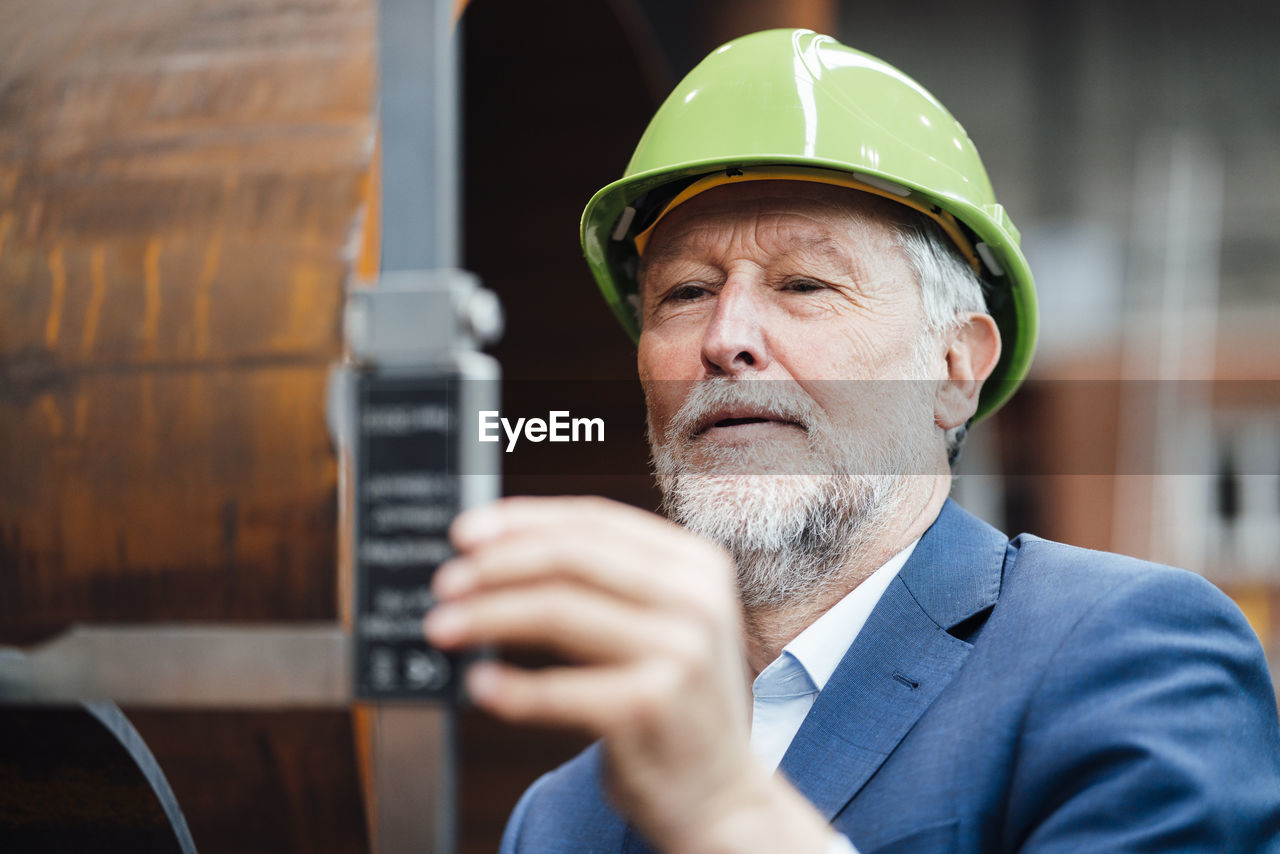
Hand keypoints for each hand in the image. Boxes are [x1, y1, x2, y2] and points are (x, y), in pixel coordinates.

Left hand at [423, 496, 834, 853]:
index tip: (466, 532)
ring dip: (488, 615)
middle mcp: (696, 600)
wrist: (723, 797)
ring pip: (558, 611)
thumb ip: (609, 582)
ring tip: (443, 627)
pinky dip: (510, 688)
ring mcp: (679, 653)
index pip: (595, 520)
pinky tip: (480, 685)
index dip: (523, 520)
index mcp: (697, 565)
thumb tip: (499, 552)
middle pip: (572, 557)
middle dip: (496, 564)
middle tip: (445, 581)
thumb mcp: (666, 624)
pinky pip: (557, 690)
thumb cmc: (676, 705)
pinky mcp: (651, 708)